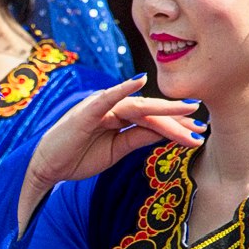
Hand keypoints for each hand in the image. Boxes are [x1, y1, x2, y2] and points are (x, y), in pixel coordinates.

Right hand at [19, 77, 204, 230]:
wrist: (46, 168)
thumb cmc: (77, 158)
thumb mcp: (116, 151)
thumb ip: (138, 138)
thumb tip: (166, 132)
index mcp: (118, 118)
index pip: (152, 120)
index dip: (175, 126)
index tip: (197, 133)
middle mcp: (112, 108)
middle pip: (150, 112)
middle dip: (176, 119)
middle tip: (201, 127)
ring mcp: (100, 107)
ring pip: (137, 106)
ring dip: (163, 109)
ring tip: (188, 111)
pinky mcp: (87, 111)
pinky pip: (108, 97)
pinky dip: (123, 88)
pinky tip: (140, 81)